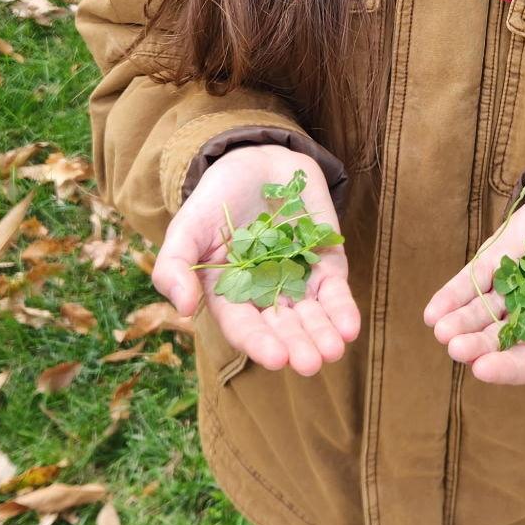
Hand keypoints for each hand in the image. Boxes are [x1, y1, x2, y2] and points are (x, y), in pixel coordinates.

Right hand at [152, 146, 359, 377]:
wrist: (255, 161)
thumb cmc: (215, 199)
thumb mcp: (186, 228)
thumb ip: (175, 266)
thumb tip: (184, 308)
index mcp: (230, 295)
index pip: (244, 326)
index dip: (259, 343)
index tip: (276, 357)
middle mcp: (265, 295)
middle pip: (282, 327)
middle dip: (297, 346)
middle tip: (309, 362)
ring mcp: (298, 279)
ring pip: (312, 315)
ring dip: (322, 334)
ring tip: (332, 351)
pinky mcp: (324, 261)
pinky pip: (334, 290)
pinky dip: (342, 309)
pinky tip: (349, 327)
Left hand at [423, 176, 524, 384]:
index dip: (505, 367)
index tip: (483, 369)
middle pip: (498, 337)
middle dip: (475, 344)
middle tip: (455, 347)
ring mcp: (515, 281)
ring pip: (482, 309)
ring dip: (460, 321)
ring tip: (440, 328)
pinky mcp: (502, 252)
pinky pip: (475, 276)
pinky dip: (453, 293)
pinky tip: (434, 309)